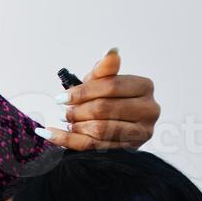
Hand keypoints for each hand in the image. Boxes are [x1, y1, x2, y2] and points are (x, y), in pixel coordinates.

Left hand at [43, 48, 159, 150]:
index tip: (61, 98)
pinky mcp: (131, 149)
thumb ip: (104, 70)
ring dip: (76, 126)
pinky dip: (68, 140)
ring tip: (65, 122)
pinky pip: (94, 146)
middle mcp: (150, 108)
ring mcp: (143, 131)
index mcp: (145, 86)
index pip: (111, 86)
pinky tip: (51, 134)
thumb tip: (111, 51)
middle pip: (104, 109)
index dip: (83, 92)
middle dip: (78, 111)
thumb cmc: (109, 99)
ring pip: (101, 129)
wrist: (117, 127)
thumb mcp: (103, 83)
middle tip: (64, 112)